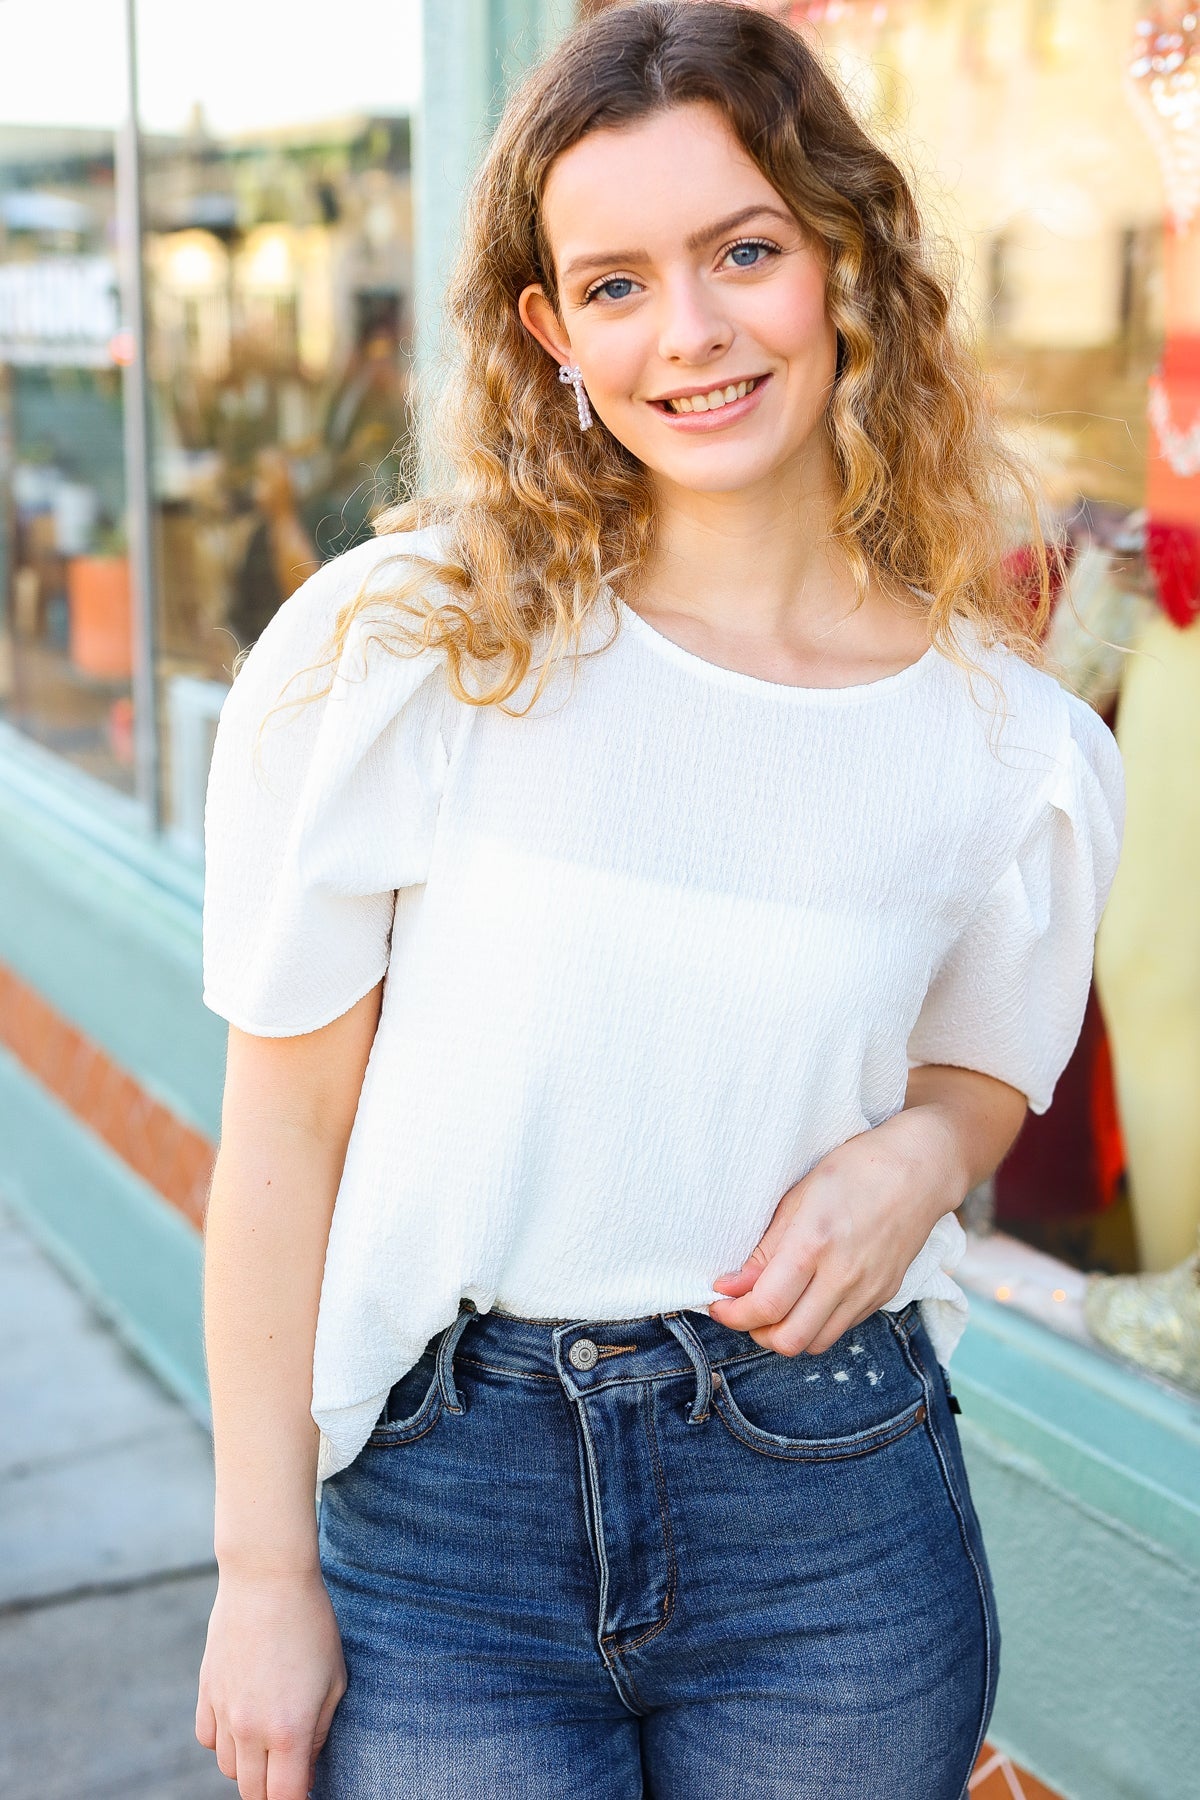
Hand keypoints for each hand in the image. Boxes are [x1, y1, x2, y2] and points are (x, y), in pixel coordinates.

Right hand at [196, 1566, 347, 1799]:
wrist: (267, 1578)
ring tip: (271, 1737)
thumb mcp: (334, 1680)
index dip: (298, 1799)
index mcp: (287, 1730)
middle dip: (274, 1789)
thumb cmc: (311, 1626)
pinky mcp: (206, 1690)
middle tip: (292, 1767)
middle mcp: (249, 1728)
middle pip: (253, 1792)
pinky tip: (243, 1718)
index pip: (285, 1797)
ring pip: (229, 1769)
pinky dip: (224, 1741)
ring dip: (250, 1766)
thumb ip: (319, 1733)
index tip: (307, 1788)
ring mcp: (223, 1710)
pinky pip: (208, 1739)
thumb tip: (306, 1769)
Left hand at [707, 1106, 966, 1355]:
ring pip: (816, 1343)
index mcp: (814, 1245)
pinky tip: (805, 1298)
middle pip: (789, 1340)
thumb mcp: (797, 1198)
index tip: (718, 1303)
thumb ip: (765, 1250)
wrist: (918, 1169)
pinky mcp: (884, 1296)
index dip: (733, 1314)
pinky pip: (841, 1328)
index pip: (765, 1306)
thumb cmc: (853, 1170)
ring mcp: (867, 1291)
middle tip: (742, 1309)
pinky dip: (815, 1324)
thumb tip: (731, 1287)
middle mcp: (843, 1276)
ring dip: (786, 1333)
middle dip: (756, 1332)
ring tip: (772, 1306)